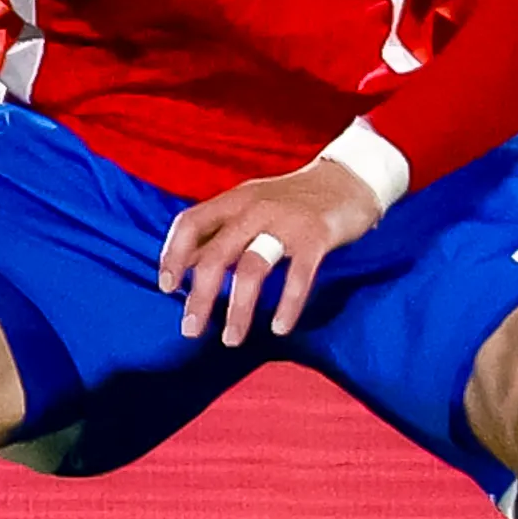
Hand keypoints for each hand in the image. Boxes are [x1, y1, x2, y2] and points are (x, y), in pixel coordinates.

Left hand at [156, 158, 386, 347]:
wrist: (350, 179)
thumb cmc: (294, 200)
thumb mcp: (252, 205)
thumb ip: (222, 232)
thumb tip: (187, 266)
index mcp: (234, 200)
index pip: (190, 223)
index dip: (173, 255)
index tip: (167, 287)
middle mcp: (255, 208)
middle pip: (216, 255)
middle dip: (200, 296)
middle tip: (190, 329)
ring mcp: (286, 222)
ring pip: (252, 269)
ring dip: (238, 309)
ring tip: (230, 339)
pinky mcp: (317, 236)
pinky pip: (297, 276)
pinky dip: (287, 305)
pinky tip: (279, 328)